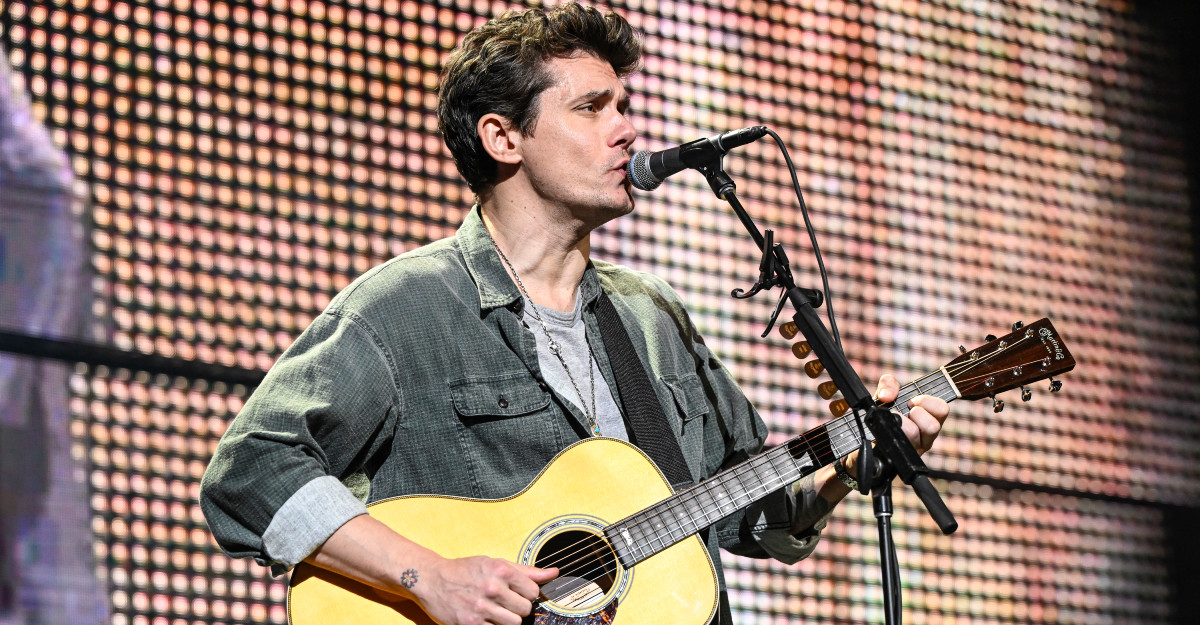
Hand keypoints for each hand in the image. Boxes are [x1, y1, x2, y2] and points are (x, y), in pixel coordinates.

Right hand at [412, 555, 557, 624]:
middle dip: (517, 608)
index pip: (533, 591)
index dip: (527, 594)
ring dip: (506, 620)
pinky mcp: (471, 624)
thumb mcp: (495, 563)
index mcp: (501, 571)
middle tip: (504, 603)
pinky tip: (485, 618)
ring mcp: (482, 607)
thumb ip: (526, 570)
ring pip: (513, 624)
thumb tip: (553, 573)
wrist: (432, 579)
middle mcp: (492, 588)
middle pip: (525, 610)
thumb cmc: (465, 570)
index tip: (517, 593)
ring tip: (495, 611)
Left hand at [874, 373, 947, 454]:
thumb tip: (886, 395)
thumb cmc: (883, 414)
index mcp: (929, 419)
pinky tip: (884, 432)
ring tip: (893, 421)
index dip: (928, 401)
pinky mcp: (899, 457)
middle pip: (933, 426)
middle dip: (916, 414)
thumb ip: (889, 384)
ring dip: (900, 422)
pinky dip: (887, 432)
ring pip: (913, 434)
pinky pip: (896, 445)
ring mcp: (914, 449)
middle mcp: (926, 437)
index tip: (912, 401)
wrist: (866, 435)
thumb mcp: (886, 394)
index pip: (943, 410)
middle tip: (904, 412)